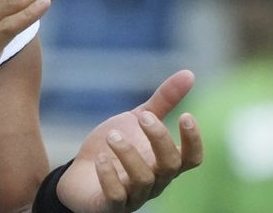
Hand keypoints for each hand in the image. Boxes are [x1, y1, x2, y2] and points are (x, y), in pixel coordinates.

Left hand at [57, 70, 202, 211]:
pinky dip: (109, 176)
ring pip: (143, 179)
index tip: (186, 114)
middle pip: (169, 165)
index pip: (192, 158)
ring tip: (112, 134)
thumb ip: (163, 101)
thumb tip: (189, 73)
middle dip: (159, 139)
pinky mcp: (111, 204)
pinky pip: (116, 196)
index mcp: (165, 162)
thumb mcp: (137, 120)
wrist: (80, 175)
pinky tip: (100, 159)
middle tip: (142, 117)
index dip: (193, 140)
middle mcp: (155, 182)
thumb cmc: (115, 147)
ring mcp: (134, 195)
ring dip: (128, 154)